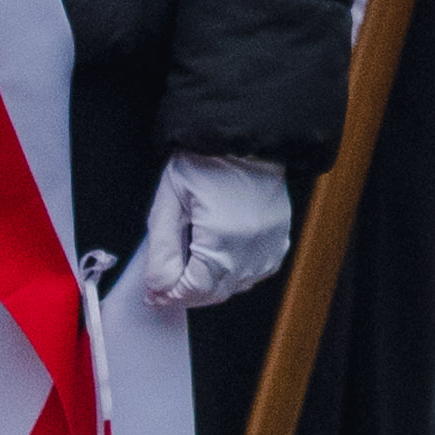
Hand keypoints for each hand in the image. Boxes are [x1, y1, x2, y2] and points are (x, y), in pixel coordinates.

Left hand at [130, 152, 293, 309]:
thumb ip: (162, 250)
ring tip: (191, 263)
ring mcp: (269, 246)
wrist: (243, 137)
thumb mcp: (170, 201)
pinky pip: (255, 273)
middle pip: (215, 293)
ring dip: (210, 283)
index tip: (155, 294)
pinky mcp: (279, 241)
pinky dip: (235, 272)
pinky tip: (220, 255)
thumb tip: (159, 286)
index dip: (170, 296)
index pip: (195, 291)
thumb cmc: (205, 162)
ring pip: (235, 286)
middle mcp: (251, 249)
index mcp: (222, 240)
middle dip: (187, 292)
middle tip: (165, 283)